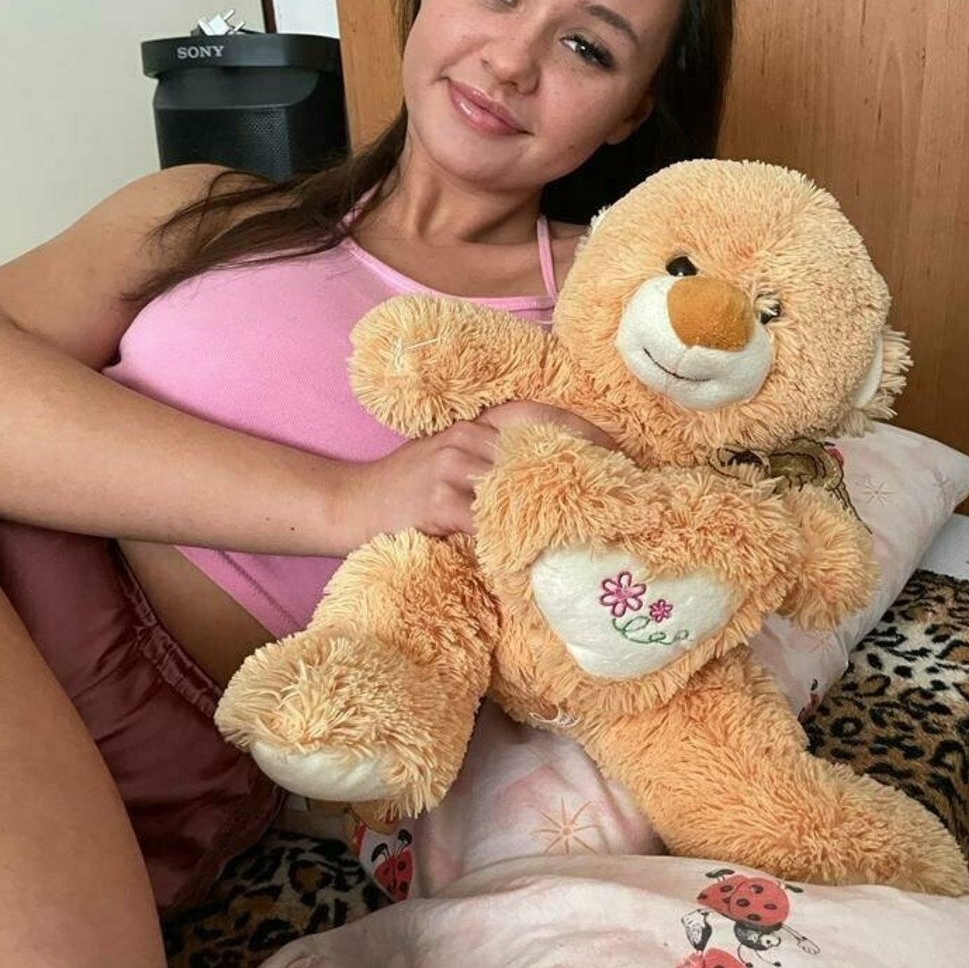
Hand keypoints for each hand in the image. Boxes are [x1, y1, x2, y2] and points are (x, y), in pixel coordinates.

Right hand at [334, 402, 616, 546]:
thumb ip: (491, 467)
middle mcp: (465, 438)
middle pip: (536, 448)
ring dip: (553, 507)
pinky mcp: (436, 503)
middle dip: (579, 468)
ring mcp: (450, 468)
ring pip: (516, 485)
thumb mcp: (448, 464)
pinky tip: (535, 552)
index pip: (537, 414)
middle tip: (620, 491)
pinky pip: (486, 521)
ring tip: (590, 526)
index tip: (618, 448)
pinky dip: (511, 537)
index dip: (580, 428)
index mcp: (472, 426)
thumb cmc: (404, 492)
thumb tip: (551, 486)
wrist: (348, 505)